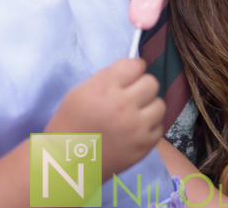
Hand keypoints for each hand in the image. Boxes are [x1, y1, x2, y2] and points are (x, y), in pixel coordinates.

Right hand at [45, 58, 164, 177]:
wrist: (68, 162)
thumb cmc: (71, 123)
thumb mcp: (81, 91)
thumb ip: (108, 78)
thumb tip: (131, 70)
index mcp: (105, 88)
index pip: (135, 65)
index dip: (133, 68)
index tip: (129, 75)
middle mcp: (124, 105)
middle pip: (151, 83)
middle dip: (141, 86)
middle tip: (130, 95)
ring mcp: (136, 128)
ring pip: (160, 104)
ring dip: (148, 106)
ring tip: (135, 113)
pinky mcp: (144, 146)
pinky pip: (159, 127)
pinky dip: (149, 127)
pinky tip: (135, 129)